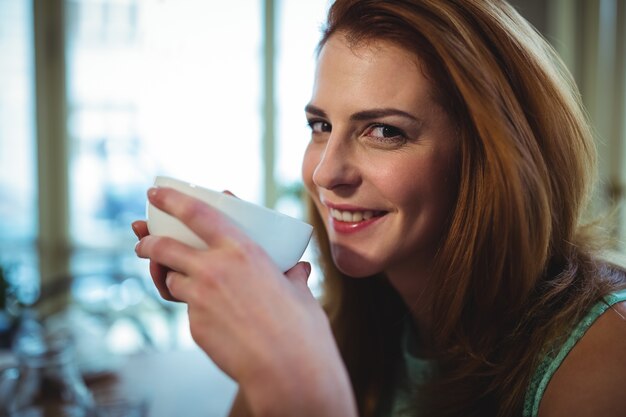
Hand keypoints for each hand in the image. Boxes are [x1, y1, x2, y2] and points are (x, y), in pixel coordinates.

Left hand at [133, 187, 356, 416]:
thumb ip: (292, 275)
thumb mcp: (298, 290)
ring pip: (172, 281)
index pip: (197, 214)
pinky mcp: (195, 327)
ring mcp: (200, 299)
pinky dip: (195, 309)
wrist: (289, 371)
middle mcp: (214, 270)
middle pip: (165, 248)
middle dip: (148, 242)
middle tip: (143, 241)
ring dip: (170, 277)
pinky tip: (214, 318)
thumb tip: (299, 269)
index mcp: (242, 250)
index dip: (171, 199)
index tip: (154, 192)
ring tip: (172, 277)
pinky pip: (189, 311)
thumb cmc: (300, 328)